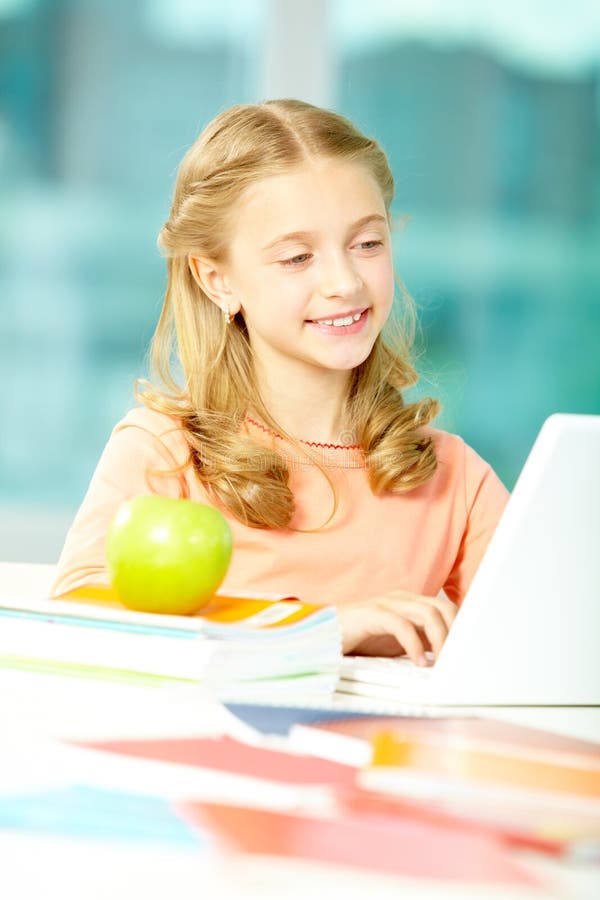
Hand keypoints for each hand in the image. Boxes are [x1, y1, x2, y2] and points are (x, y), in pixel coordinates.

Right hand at [336, 590, 457, 664]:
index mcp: (410, 603)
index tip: (468, 651)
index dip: (461, 628)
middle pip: (443, 608)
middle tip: (457, 661)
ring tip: (441, 664)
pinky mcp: (371, 614)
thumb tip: (446, 660)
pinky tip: (418, 663)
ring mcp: (387, 603)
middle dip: (455, 633)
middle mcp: (402, 598)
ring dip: (440, 640)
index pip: (447, 608)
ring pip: (427, 614)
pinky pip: (401, 625)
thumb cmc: (360, 639)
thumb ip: (420, 643)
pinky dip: (414, 645)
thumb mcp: (396, 643)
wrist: (323, 634)